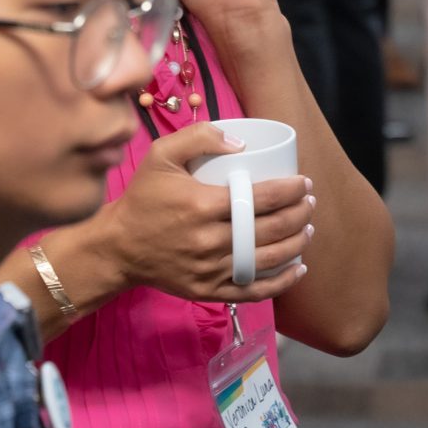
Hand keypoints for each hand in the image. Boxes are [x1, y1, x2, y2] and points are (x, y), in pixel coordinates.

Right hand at [108, 123, 314, 303]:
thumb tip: (242, 143)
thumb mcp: (160, 154)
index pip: (261, 198)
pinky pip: (252, 291)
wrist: (117, 247)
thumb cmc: (143, 198)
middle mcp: (209, 240)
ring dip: (296, 244)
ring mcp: (210, 269)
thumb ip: (199, 137)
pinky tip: (298, 270)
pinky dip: (280, 283)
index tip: (303, 183)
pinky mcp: (208, 291)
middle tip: (310, 203)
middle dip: (299, 214)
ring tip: (308, 229)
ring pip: (267, 259)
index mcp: (202, 205)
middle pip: (270, 229)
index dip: (291, 191)